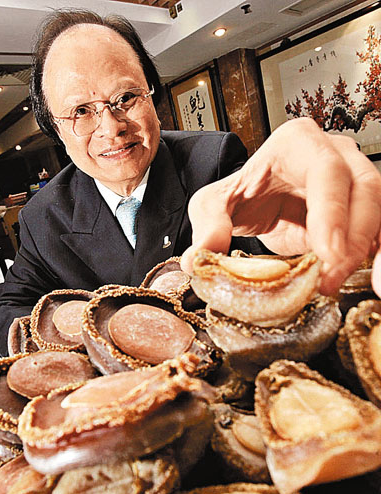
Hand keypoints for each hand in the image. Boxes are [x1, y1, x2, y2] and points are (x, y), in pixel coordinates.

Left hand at [180, 118, 380, 296]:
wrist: (259, 200)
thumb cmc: (241, 194)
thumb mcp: (212, 204)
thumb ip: (208, 226)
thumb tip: (197, 259)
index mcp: (298, 143)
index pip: (325, 171)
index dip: (332, 211)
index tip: (327, 252)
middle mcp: (335, 154)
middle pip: (365, 188)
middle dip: (355, 237)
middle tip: (332, 277)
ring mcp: (354, 179)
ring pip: (379, 208)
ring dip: (369, 249)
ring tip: (349, 284)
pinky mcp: (361, 209)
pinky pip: (379, 228)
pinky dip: (377, 254)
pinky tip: (372, 279)